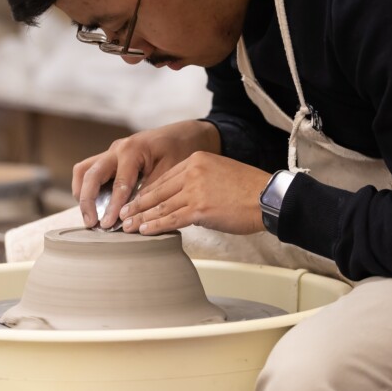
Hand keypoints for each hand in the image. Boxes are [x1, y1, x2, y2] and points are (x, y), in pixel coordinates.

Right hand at [73, 120, 220, 227]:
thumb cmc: (181, 149)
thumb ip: (150, 190)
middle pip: (90, 173)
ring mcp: (112, 152)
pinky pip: (90, 171)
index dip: (112, 206)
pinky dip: (88, 188)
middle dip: (87, 200)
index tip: (108, 225)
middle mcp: (117, 149)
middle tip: (91, 223)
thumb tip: (133, 213)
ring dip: (82, 193)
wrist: (186, 133)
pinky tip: (96, 206)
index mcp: (132, 149)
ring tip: (89, 216)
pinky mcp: (112, 158)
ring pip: (84, 170)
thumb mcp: (170, 170)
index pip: (117, 183)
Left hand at [118, 151, 271, 235]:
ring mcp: (195, 189)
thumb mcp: (220, 172)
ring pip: (160, 206)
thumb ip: (198, 180)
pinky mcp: (200, 208)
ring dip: (141, 218)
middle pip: (157, 191)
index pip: (164, 178)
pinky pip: (172, 218)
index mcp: (196, 160)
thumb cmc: (249, 189)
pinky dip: (155, 226)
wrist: (269, 198)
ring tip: (127, 226)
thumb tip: (182, 198)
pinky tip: (144, 231)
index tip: (135, 201)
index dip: (147, 192)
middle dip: (137, 205)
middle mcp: (192, 171)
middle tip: (123, 214)